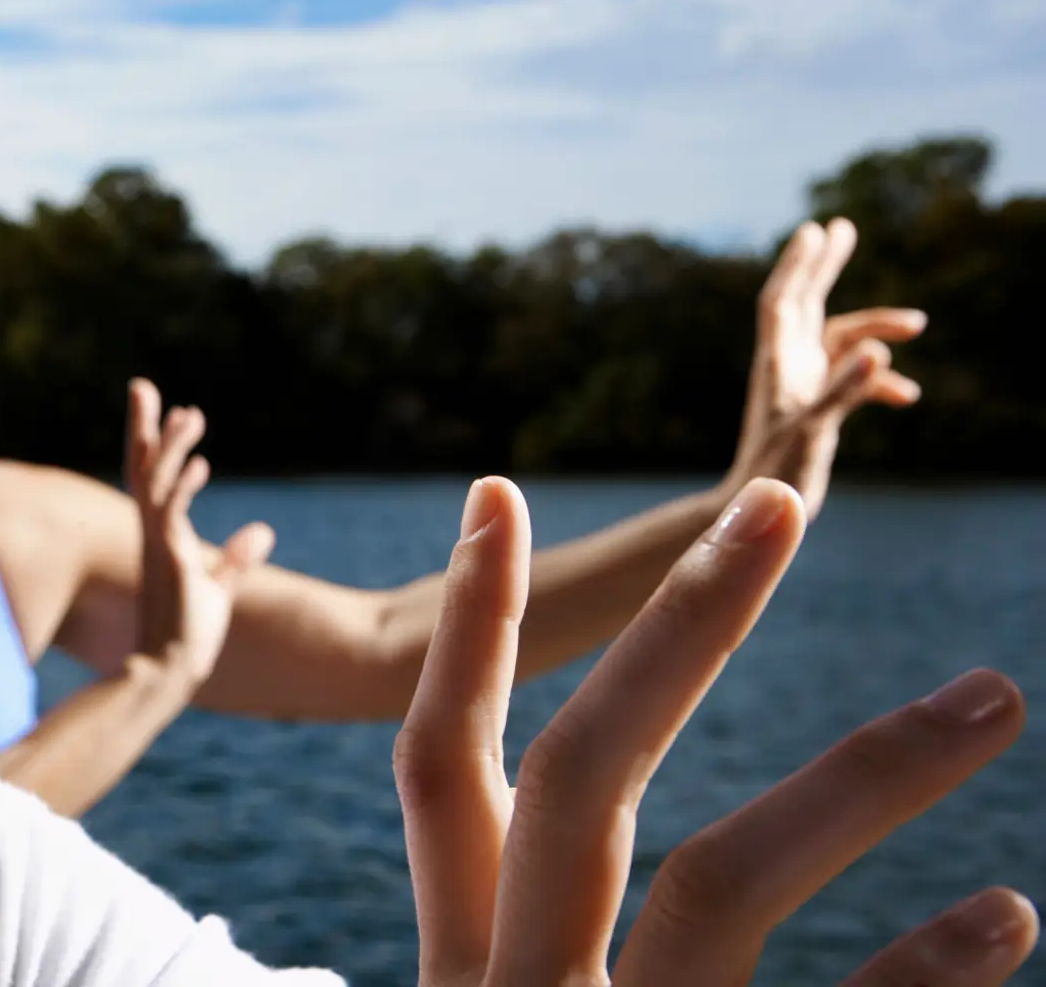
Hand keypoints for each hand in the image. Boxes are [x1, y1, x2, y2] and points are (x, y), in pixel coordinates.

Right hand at [124, 378, 273, 682]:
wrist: (170, 673)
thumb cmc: (189, 637)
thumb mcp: (220, 589)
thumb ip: (237, 559)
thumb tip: (262, 532)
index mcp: (161, 537)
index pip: (153, 479)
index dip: (159, 444)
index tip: (174, 411)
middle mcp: (153, 535)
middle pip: (141, 468)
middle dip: (142, 427)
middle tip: (141, 385)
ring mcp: (156, 546)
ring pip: (154, 483)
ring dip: (170, 447)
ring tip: (191, 414)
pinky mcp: (168, 561)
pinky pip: (170, 513)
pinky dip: (183, 486)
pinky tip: (202, 463)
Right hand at [397, 476, 1034, 984]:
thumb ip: (534, 948)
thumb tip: (588, 820)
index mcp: (464, 968)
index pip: (441, 769)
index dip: (468, 631)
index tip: (497, 492)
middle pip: (575, 776)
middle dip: (674, 628)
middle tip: (776, 502)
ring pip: (713, 882)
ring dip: (861, 777)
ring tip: (994, 697)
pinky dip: (917, 972)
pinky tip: (1004, 913)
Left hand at [726, 218, 924, 514]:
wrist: (760, 512)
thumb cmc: (777, 475)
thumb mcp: (814, 430)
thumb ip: (843, 390)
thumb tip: (877, 351)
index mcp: (778, 363)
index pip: (783, 301)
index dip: (798, 264)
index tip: (814, 229)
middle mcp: (787, 366)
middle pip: (805, 303)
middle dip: (823, 266)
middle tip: (840, 226)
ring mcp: (802, 384)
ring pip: (839, 339)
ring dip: (875, 329)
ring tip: (918, 324)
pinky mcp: (816, 406)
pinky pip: (851, 378)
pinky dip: (879, 380)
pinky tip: (908, 396)